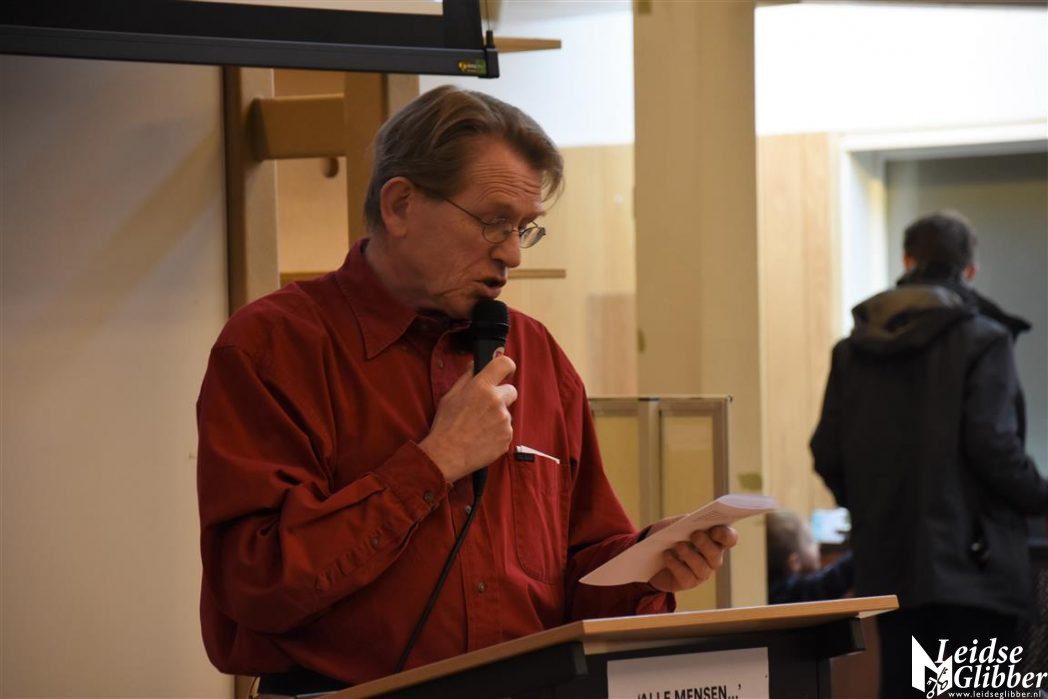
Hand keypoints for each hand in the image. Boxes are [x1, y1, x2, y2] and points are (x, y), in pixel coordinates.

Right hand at [418, 355, 517, 482]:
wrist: (447, 455)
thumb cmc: (445, 425)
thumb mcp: (450, 396)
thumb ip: (466, 378)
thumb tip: (475, 365)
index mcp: (481, 387)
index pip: (505, 364)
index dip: (507, 366)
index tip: (505, 372)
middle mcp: (496, 401)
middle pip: (511, 391)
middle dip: (501, 396)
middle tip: (484, 407)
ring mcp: (504, 421)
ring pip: (507, 413)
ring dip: (497, 417)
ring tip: (478, 427)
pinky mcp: (507, 437)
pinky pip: (506, 430)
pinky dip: (498, 433)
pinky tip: (482, 438)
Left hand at [645, 521, 737, 592]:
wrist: (650, 555)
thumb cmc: (667, 536)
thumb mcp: (673, 524)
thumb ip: (683, 520)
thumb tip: (690, 520)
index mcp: (714, 539)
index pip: (729, 538)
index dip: (725, 534)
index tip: (715, 529)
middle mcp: (712, 558)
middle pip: (716, 554)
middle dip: (706, 544)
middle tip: (695, 535)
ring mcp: (702, 572)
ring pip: (702, 567)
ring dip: (690, 555)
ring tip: (678, 545)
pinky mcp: (689, 583)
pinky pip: (686, 576)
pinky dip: (675, 564)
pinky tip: (667, 555)